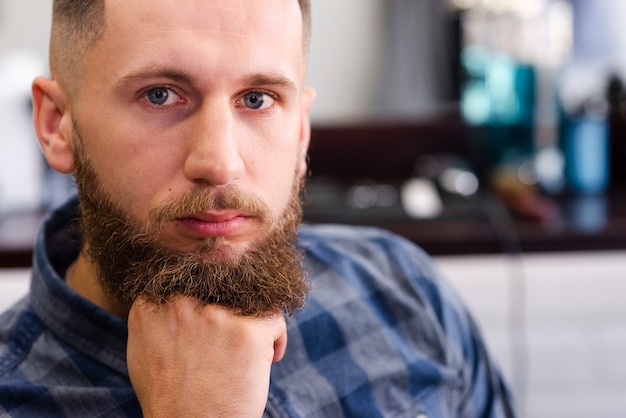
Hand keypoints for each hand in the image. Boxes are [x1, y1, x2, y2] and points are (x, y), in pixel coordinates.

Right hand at [127, 297, 286, 417]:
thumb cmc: (169, 396)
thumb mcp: (144, 349)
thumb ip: (157, 314)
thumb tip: (177, 291)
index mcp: (152, 303)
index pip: (188, 277)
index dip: (205, 298)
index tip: (211, 322)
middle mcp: (181, 302)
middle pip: (218, 283)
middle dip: (229, 307)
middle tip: (230, 338)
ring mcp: (216, 314)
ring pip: (248, 298)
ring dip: (251, 322)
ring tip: (245, 351)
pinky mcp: (248, 331)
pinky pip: (274, 318)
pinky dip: (275, 339)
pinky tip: (266, 359)